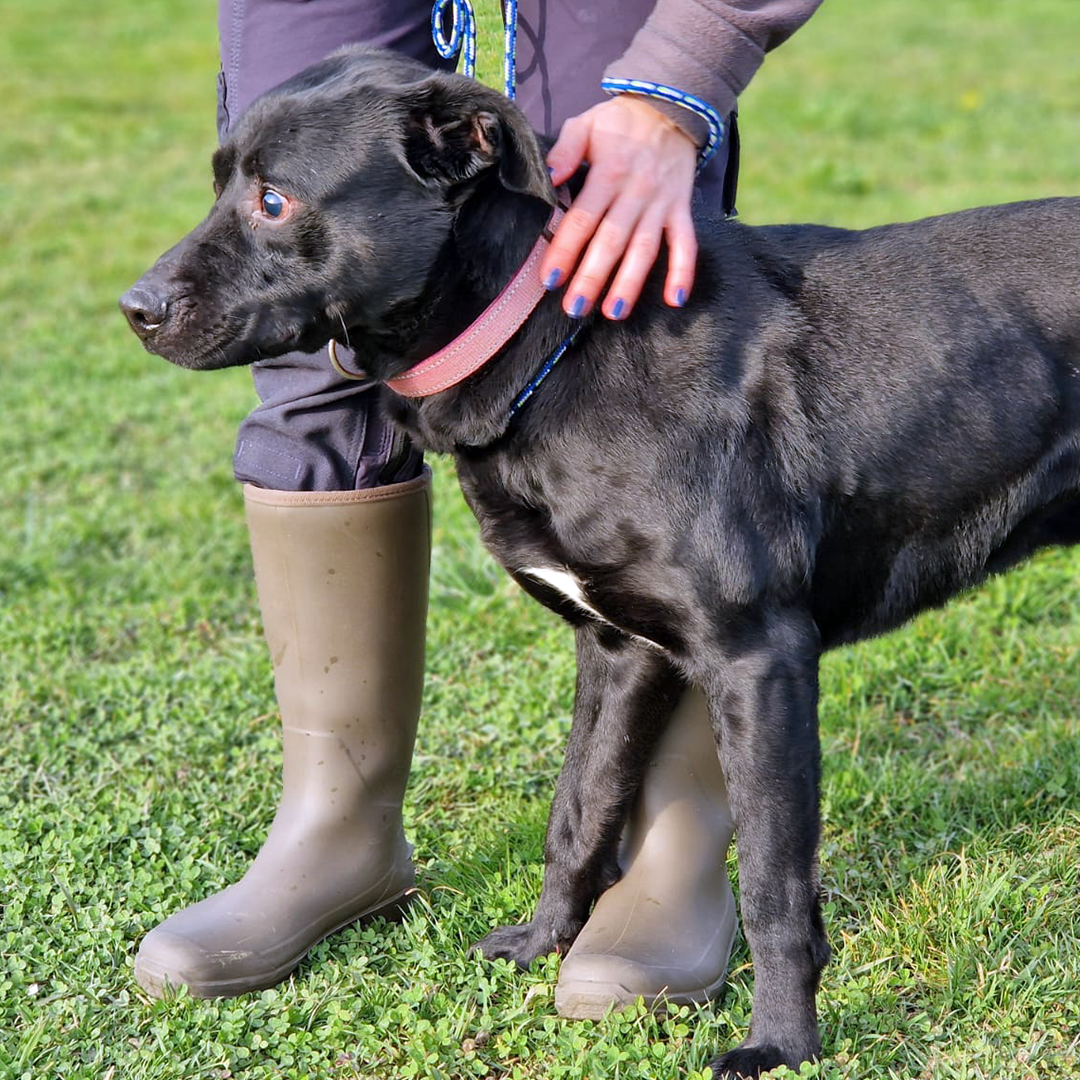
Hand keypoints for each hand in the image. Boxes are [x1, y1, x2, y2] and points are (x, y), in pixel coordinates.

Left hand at [542, 95, 698, 320]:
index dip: (565, 250)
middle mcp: (635, 192)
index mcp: (607, 174)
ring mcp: (661, 203)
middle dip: (592, 276)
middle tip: (575, 308)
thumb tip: (549, 176)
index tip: (550, 279)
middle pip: (611, 241)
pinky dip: (684, 270)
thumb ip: (566, 150)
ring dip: (630, 282)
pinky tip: (675, 300)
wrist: (670, 106)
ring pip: (645, 248)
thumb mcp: (586, 123)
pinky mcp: (681, 208)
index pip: (581, 218)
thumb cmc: (619, 122)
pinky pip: (685, 243)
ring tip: (613, 311)